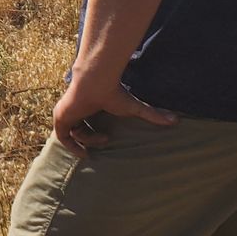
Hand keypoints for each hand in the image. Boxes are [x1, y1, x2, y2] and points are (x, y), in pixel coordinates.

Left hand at [51, 70, 175, 156]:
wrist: (96, 82)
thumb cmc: (113, 93)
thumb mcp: (134, 108)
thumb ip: (152, 115)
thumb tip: (177, 120)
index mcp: (86, 106)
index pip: (85, 123)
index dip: (93, 135)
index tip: (107, 139)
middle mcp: (74, 109)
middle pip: (78, 130)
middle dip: (91, 138)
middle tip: (106, 139)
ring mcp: (64, 113)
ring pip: (72, 134)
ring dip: (88, 140)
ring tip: (104, 137)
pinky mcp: (60, 118)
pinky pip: (62, 137)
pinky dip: (72, 146)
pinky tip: (84, 153)